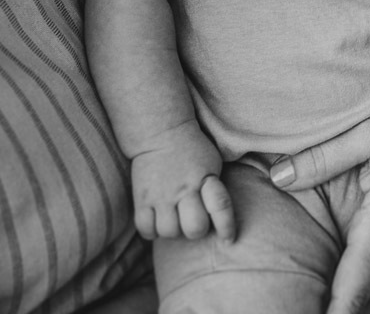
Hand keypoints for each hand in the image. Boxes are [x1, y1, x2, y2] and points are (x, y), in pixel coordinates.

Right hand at [131, 121, 235, 242]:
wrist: (161, 131)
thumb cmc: (192, 149)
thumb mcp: (211, 163)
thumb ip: (216, 190)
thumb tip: (220, 220)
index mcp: (204, 179)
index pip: (220, 207)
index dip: (227, 227)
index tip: (228, 238)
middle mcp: (183, 189)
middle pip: (195, 228)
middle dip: (196, 229)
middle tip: (193, 220)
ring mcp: (161, 195)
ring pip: (169, 232)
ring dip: (174, 230)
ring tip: (174, 218)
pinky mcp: (142, 198)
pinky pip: (145, 229)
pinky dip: (152, 230)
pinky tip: (158, 220)